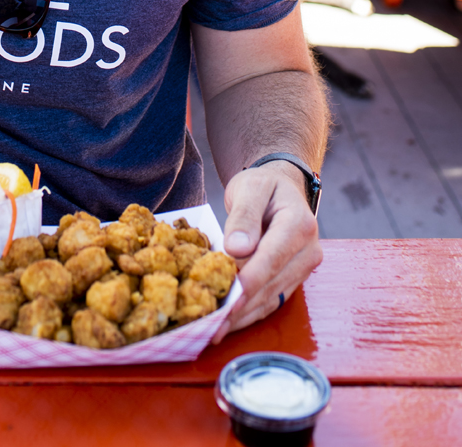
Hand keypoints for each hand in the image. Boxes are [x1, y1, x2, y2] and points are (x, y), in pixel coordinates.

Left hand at [211, 162, 322, 343]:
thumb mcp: (250, 188)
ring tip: (212, 332)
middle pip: (271, 286)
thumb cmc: (263, 185)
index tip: (226, 301)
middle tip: (210, 326)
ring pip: (271, 299)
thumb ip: (244, 216)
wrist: (281, 187)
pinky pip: (270, 301)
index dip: (248, 283)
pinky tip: (226, 324)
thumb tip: (237, 248)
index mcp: (298, 225)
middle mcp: (308, 251)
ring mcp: (302, 268)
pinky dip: (248, 314)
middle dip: (240, 307)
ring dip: (242, 317)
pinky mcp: (292, 279)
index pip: (271, 259)